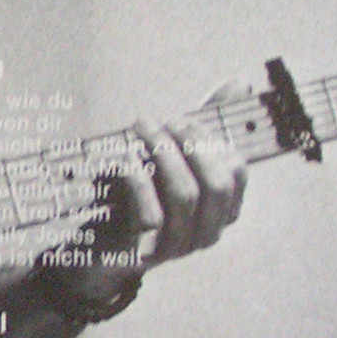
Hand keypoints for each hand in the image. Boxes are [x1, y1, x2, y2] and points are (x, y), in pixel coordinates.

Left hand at [66, 84, 249, 298]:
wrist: (97, 249)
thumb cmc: (137, 199)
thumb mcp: (171, 161)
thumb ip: (203, 126)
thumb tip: (240, 82)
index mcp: (221, 213)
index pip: (236, 171)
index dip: (210, 140)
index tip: (182, 119)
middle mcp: (205, 234)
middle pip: (216, 184)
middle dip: (190, 144)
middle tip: (162, 121)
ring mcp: (178, 248)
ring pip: (185, 196)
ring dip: (162, 154)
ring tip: (140, 128)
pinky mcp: (146, 255)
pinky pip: (151, 215)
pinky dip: (138, 179)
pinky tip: (122, 159)